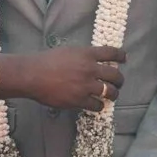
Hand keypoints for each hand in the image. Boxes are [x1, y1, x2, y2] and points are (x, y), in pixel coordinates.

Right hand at [0, 45, 126, 113]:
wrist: (32, 75)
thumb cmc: (46, 61)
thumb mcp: (67, 51)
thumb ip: (82, 55)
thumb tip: (92, 60)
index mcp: (87, 54)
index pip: (111, 53)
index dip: (121, 56)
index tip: (124, 58)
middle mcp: (90, 69)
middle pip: (115, 75)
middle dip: (120, 80)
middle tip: (118, 83)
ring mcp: (86, 85)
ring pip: (110, 92)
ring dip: (113, 94)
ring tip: (112, 96)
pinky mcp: (79, 100)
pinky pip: (97, 105)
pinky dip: (99, 106)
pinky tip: (97, 105)